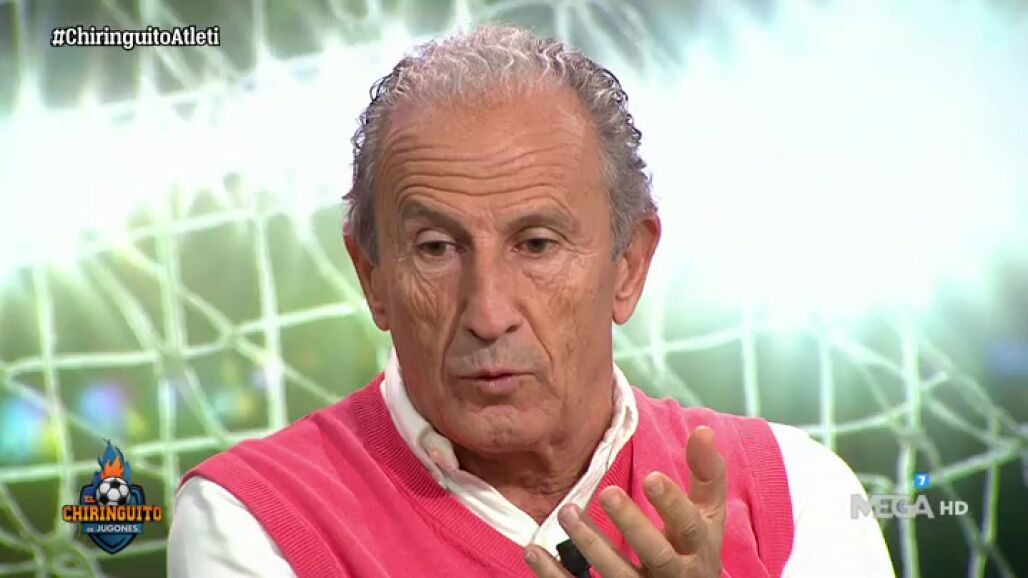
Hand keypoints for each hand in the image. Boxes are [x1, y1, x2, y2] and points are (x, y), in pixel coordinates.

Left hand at [524, 426, 725, 576]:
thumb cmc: (693, 545)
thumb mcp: (709, 513)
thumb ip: (706, 473)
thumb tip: (703, 429)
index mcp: (697, 547)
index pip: (689, 527)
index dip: (673, 504)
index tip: (651, 477)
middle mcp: (673, 574)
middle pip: (656, 555)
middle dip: (632, 525)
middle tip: (607, 492)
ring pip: (616, 576)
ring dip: (589, 545)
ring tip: (566, 512)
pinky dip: (555, 575)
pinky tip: (534, 551)